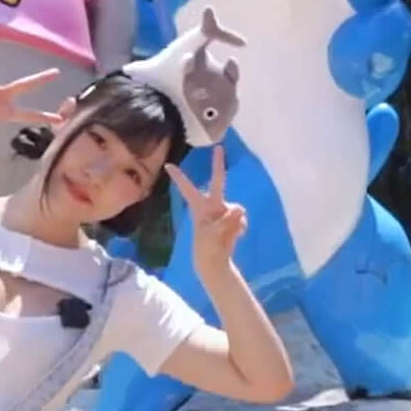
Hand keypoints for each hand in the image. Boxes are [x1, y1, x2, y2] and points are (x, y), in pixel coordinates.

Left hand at [169, 146, 246, 271]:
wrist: (216, 262)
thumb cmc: (208, 247)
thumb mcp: (214, 234)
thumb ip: (227, 219)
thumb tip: (240, 210)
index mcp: (200, 207)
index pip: (187, 189)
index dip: (179, 177)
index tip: (168, 165)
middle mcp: (212, 205)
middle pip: (217, 182)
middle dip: (218, 165)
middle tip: (218, 148)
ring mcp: (223, 212)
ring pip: (237, 207)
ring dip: (236, 221)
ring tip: (229, 235)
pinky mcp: (233, 220)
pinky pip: (242, 217)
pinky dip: (241, 227)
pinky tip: (236, 236)